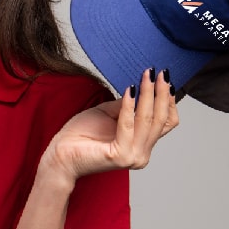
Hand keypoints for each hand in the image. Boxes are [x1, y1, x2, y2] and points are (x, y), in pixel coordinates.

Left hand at [40, 68, 178, 188]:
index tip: (165, 78)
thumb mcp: (107, 113)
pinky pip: (128, 126)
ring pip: (147, 120)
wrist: (60, 154)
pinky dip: (130, 107)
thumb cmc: (80, 135)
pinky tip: (130, 90)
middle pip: (160, 120)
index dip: (168, 100)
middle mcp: (141, 153)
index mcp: (141, 145)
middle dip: (160, 93)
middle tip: (160, 72)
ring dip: (148, 95)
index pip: (166, 122)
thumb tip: (140, 87)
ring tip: (147, 76)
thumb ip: (126, 105)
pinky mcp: (120, 156)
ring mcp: (132, 156)